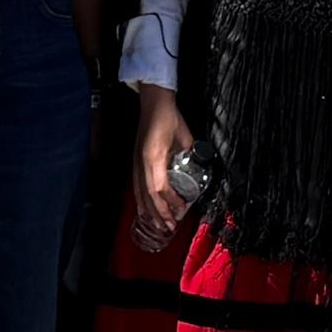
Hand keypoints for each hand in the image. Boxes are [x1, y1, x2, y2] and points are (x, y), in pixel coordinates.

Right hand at [133, 89, 197, 248]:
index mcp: (154, 158)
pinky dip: (141, 201)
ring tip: (157, 225)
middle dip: (160, 214)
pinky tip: (144, 210)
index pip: (161, 187)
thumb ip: (190, 155)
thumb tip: (196, 168)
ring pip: (140, 193)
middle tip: (170, 227)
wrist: (153, 104)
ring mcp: (136, 163)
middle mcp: (142, 163)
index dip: (171, 202)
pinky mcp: (135, 162)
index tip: (181, 209)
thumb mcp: (185, 137)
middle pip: (149, 195)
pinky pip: (137, 186)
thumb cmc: (168, 117)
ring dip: (149, 211)